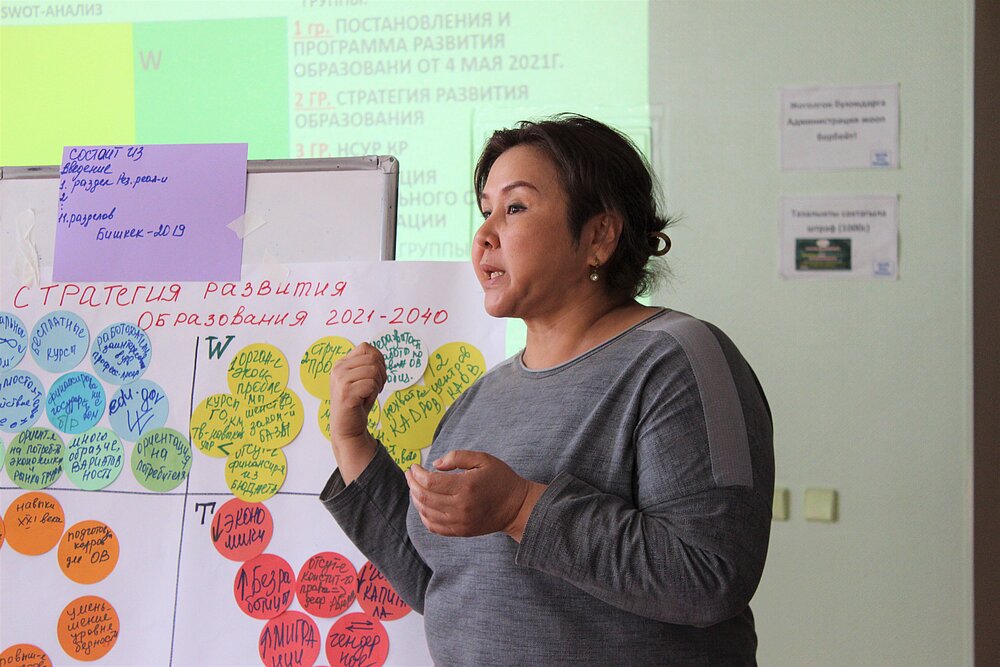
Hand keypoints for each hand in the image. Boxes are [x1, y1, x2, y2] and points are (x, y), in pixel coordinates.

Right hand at [328, 342, 385, 481]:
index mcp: (341, 363)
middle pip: (373, 359)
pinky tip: (364, 401)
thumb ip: (366, 364)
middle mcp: (338, 369)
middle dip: (381, 373)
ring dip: (378, 384)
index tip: (377, 375)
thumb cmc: (357, 403)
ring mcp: (340, 381)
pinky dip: (373, 394)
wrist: (347, 428)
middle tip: (376, 387)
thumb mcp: (361, 379)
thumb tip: (378, 355)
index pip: (366, 347)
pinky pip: (371, 384)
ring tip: (369, 394)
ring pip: (374, 371)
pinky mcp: (346, 393)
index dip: (378, 359)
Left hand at [405, 450, 546, 541]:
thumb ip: (457, 457)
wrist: (517, 507)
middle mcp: (461, 507)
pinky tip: (423, 505)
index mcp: (466, 486)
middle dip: (412, 485)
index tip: (414, 467)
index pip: (430, 482)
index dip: (417, 474)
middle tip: (410, 475)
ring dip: (416, 499)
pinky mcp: (460, 531)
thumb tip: (435, 465)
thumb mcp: (483, 459)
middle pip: (425, 498)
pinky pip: (434, 527)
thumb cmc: (501, 479)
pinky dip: (424, 516)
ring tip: (415, 488)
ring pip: (427, 513)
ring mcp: (460, 522)